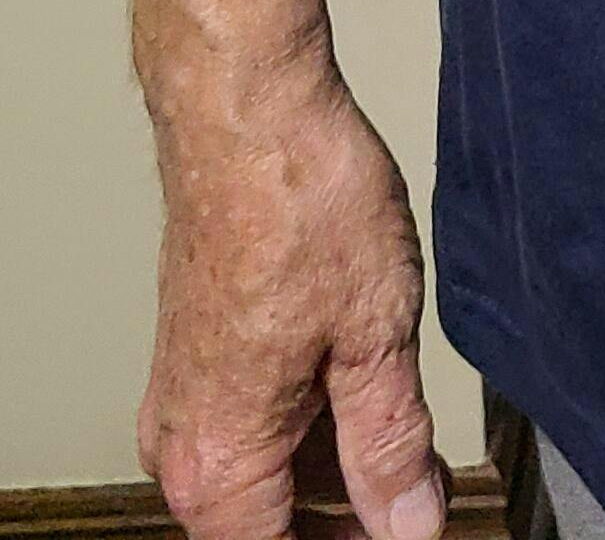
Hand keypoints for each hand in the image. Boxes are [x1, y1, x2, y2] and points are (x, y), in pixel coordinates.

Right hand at [138, 52, 446, 539]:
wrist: (244, 106)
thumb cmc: (298, 202)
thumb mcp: (375, 336)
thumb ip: (391, 448)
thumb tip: (409, 527)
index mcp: (220, 467)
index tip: (411, 524)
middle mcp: (183, 447)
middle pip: (273, 528)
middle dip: (351, 516)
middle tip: (423, 484)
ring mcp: (182, 401)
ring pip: (266, 477)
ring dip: (333, 470)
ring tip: (406, 432)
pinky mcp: (194, 357)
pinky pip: (252, 425)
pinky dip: (309, 423)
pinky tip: (365, 383)